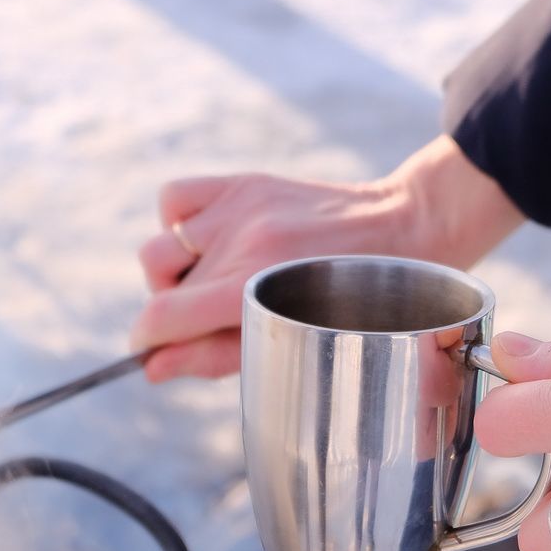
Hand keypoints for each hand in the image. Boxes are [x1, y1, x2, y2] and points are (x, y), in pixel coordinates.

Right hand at [130, 135, 523, 380]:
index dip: (146, 342)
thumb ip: (212, 356)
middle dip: (170, 308)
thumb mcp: (288, 339)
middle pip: (158, 283)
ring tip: (210, 279)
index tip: (150, 350)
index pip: (161, 317)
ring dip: (173, 270)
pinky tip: (210, 239)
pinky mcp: (245, 182)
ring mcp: (240, 207)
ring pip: (159, 245)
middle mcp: (241, 241)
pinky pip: (174, 197)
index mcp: (252, 286)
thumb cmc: (355, 303)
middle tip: (206, 317)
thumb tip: (153, 367)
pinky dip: (179, 221)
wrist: (404, 229)